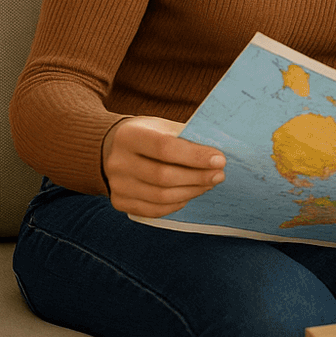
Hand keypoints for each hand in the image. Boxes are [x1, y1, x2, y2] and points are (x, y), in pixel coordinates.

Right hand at [101, 116, 224, 217]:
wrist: (115, 147)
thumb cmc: (150, 135)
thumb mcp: (166, 127)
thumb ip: (188, 138)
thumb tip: (218, 156)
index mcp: (129, 135)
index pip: (164, 148)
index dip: (195, 156)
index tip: (220, 160)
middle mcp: (117, 162)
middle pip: (163, 176)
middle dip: (198, 177)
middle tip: (219, 174)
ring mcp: (116, 184)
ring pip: (161, 196)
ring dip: (192, 191)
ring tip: (209, 183)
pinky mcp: (119, 202)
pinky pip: (154, 210)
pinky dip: (177, 203)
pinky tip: (190, 193)